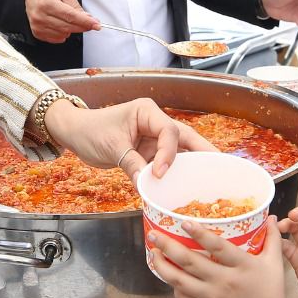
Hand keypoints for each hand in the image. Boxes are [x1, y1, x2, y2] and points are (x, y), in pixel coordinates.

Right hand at [24, 0, 98, 42]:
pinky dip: (63, 33)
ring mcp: (37, 26)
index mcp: (47, 3)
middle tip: (91, 22)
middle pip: (68, 27)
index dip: (85, 22)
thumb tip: (87, 19)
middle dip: (82, 26)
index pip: (70, 16)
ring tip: (70, 19)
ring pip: (63, 34)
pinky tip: (62, 24)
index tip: (96, 25)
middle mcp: (40, 16)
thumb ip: (76, 6)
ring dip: (72, 29)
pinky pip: (56, 39)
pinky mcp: (37, 32)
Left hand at [43, 96, 214, 177]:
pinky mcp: (149, 151)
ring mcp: (153, 137)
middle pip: (184, 136)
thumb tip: (149, 185)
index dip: (168, 153)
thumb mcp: (111, 148)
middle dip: (202, 151)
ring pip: (179, 150)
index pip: (168, 131)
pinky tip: (185, 185)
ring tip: (211, 178)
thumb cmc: (91, 131)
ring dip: (191, 163)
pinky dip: (174, 173)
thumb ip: (132, 165)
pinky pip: (166, 162)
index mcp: (147, 112)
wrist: (76, 134)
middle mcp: (155, 122)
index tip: (159, 173)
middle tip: (221, 167)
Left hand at [149, 217, 292, 297]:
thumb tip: (272, 217)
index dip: (200, 234)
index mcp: (243, 266)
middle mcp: (225, 282)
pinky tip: (169, 275)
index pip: (219, 248)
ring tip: (154, 253)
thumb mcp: (274, 263)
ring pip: (180, 282)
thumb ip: (272, 239)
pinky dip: (173, 287)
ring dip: (163, 267)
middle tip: (154, 235)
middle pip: (191, 263)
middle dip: (168, 247)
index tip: (184, 222)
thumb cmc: (269, 290)